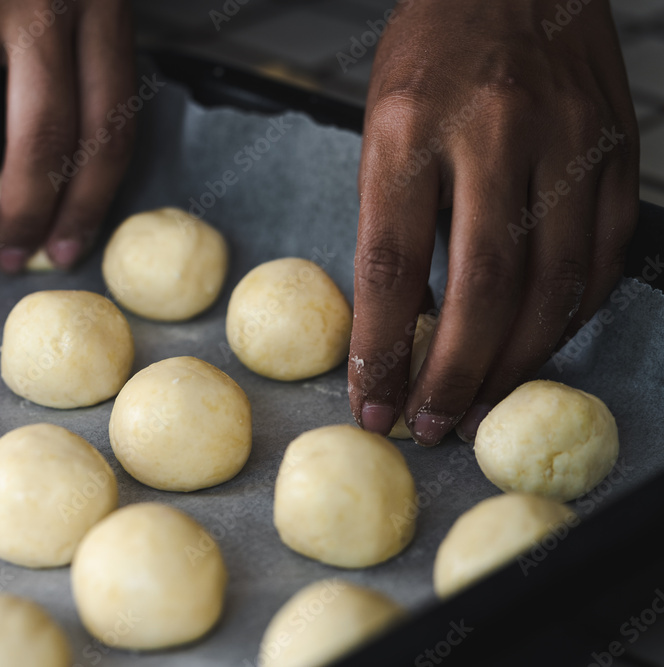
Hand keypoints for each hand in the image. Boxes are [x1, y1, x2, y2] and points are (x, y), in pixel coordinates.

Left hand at [348, 0, 638, 444]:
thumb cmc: (431, 52)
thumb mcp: (381, 126)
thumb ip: (394, 220)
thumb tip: (404, 319)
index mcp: (409, 128)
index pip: (390, 264)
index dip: (381, 349)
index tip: (371, 402)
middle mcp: (493, 135)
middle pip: (481, 288)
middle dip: (456, 375)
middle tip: (433, 424)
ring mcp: (566, 140)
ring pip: (552, 284)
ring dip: (516, 360)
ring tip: (482, 400)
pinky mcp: (614, 148)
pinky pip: (600, 256)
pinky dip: (569, 314)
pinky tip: (539, 342)